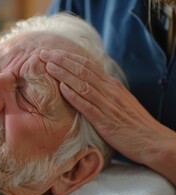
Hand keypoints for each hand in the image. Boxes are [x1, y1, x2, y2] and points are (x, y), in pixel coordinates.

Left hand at [40, 50, 175, 183]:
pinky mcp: (106, 122)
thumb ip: (104, 91)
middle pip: (83, 70)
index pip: (87, 65)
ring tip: (48, 67)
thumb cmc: (133, 122)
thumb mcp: (119, 100)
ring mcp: (108, 105)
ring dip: (64, 75)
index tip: (52, 52)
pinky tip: (63, 89)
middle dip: (61, 60)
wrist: (152, 140)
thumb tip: (87, 83)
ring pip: (83, 85)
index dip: (68, 57)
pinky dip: (75, 97)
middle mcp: (109, 91)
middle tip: (44, 53)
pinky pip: (89, 106)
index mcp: (111, 85)